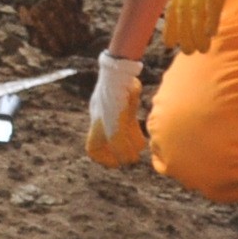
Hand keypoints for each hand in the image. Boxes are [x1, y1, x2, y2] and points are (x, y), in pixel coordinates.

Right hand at [85, 50, 146, 168]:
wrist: (120, 74)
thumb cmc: (114, 102)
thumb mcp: (115, 128)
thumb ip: (119, 146)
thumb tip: (127, 161)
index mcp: (97, 125)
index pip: (93, 147)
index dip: (103, 158)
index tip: (116, 163)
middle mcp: (104, 120)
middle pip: (109, 143)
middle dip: (120, 152)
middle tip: (132, 157)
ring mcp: (115, 113)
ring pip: (121, 134)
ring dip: (130, 144)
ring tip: (139, 149)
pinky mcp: (127, 107)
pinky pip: (130, 124)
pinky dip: (136, 133)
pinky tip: (144, 139)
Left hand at [162, 0, 237, 54]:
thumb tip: (197, 7)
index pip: (175, 6)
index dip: (171, 25)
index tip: (168, 43)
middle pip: (184, 12)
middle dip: (184, 34)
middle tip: (187, 52)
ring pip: (197, 11)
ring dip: (197, 32)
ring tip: (200, 49)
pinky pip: (214, 3)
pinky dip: (211, 18)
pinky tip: (212, 33)